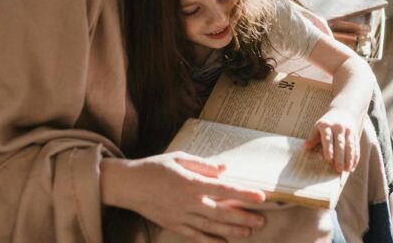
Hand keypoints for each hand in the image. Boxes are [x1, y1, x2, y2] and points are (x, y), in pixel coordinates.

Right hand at [101, 152, 265, 242]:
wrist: (129, 185)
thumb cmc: (154, 167)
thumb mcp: (179, 158)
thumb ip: (203, 165)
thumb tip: (224, 168)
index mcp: (191, 183)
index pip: (224, 189)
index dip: (244, 194)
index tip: (261, 197)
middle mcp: (189, 202)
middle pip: (222, 212)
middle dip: (244, 216)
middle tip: (263, 220)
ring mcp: (181, 216)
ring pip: (212, 226)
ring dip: (232, 229)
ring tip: (249, 231)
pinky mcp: (174, 225)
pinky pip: (195, 236)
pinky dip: (210, 241)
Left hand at [303, 108, 359, 172]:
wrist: (343, 111)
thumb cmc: (327, 122)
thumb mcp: (318, 126)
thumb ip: (313, 137)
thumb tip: (306, 146)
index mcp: (327, 125)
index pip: (328, 137)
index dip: (328, 148)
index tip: (328, 158)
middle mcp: (339, 128)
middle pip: (340, 144)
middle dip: (340, 157)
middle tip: (338, 169)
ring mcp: (348, 131)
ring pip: (350, 146)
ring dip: (349, 159)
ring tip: (347, 170)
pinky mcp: (355, 135)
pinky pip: (356, 147)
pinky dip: (355, 157)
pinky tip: (353, 166)